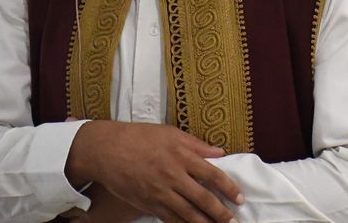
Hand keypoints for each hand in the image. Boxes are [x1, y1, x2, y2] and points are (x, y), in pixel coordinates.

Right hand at [66, 120, 241, 222]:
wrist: (107, 150)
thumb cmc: (138, 137)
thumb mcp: (170, 133)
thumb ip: (196, 144)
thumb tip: (218, 152)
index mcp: (181, 155)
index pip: (212, 175)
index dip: (229, 188)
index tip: (239, 197)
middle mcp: (173, 175)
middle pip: (204, 199)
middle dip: (221, 212)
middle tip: (233, 221)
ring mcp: (160, 192)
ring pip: (188, 214)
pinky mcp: (148, 204)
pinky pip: (170, 219)